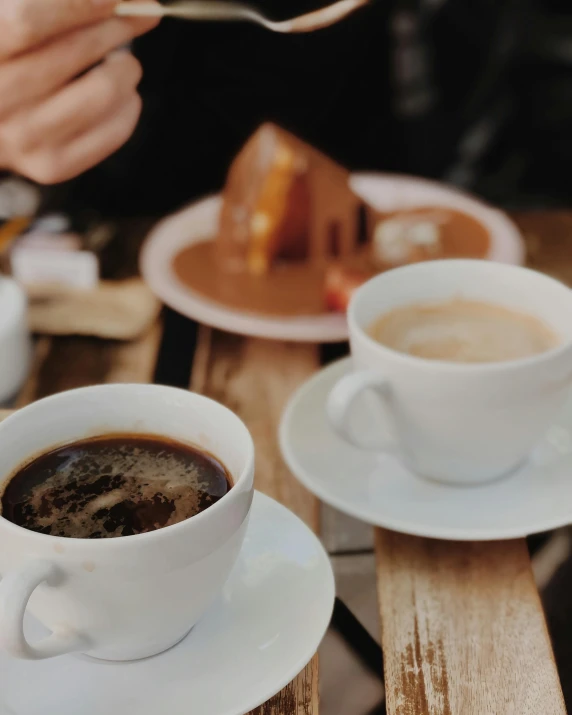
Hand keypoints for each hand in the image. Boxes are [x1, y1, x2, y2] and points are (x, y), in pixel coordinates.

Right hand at [0, 0, 158, 183]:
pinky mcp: (51, 165)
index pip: (29, 21)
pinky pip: (114, 130)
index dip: (80, 5)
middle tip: (140, 13)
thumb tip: (117, 0)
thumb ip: (52, 5)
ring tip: (122, 62)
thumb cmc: (10, 55)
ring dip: (127, 68)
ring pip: (105, 92)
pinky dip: (129, 104)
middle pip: (77, 52)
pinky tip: (120, 94)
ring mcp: (25, 137)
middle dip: (118, 26)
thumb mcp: (12, 19)